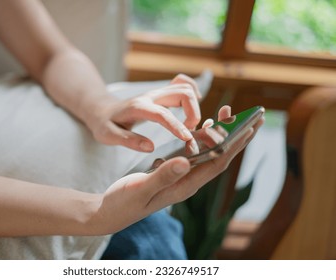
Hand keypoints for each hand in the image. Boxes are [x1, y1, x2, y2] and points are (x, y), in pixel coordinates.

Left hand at [86, 74, 202, 151]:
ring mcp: (157, 92)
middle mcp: (150, 96)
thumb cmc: (104, 124)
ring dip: (195, 105)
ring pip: (185, 87)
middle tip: (190, 132)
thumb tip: (150, 147)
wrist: (101, 109)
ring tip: (190, 124)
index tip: (188, 139)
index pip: (162, 114)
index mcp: (138, 107)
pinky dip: (192, 93)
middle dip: (193, 112)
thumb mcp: (108, 136)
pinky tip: (190, 109)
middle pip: (182, 93)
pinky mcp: (161, 93)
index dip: (177, 126)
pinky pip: (182, 84)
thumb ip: (129, 141)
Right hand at [93, 107, 263, 233]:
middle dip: (237, 137)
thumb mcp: (141, 188)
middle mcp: (187, 181)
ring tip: (229, 115)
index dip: (235, 145)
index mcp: (184, 186)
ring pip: (207, 153)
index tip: (250, 127)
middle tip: (253, 116)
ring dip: (220, 135)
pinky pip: (192, 153)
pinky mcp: (171, 171)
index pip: (217, 164)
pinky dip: (201, 138)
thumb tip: (185, 161)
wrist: (112, 211)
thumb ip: (163, 176)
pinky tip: (202, 128)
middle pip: (219, 157)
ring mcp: (180, 176)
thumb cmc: (124, 202)